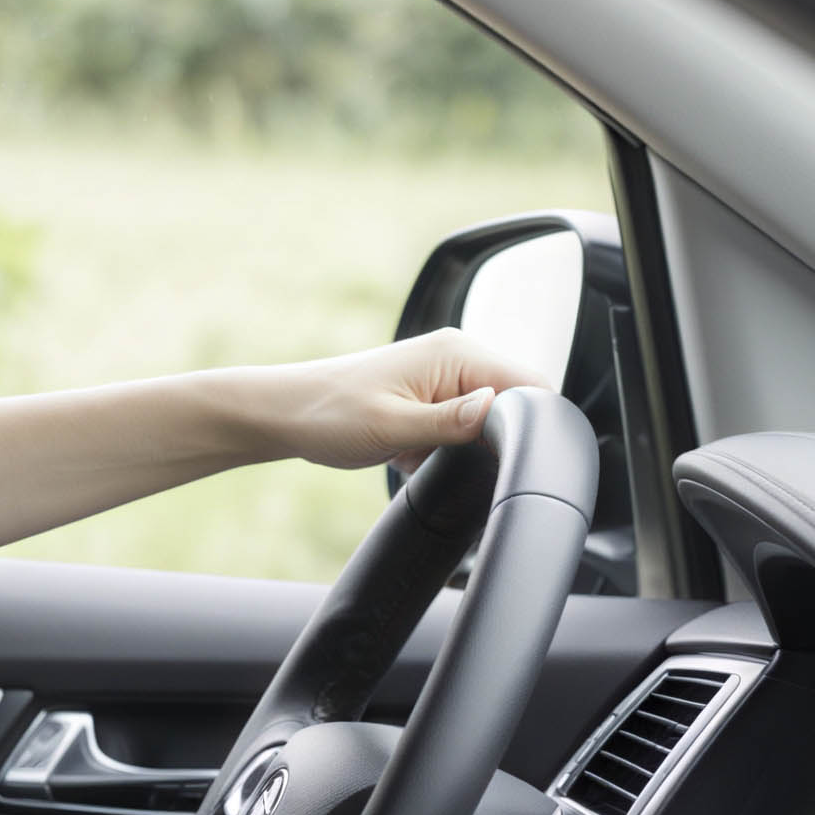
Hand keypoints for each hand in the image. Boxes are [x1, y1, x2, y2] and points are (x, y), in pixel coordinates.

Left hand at [240, 329, 537, 471]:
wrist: (283, 415)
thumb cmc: (327, 414)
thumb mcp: (392, 426)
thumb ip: (450, 422)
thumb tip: (498, 409)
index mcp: (457, 353)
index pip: (529, 385)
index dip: (531, 425)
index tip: (508, 458)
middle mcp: (456, 359)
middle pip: (513, 405)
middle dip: (493, 442)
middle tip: (452, 461)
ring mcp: (444, 379)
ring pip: (485, 423)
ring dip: (464, 449)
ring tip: (421, 455)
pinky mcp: (430, 400)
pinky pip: (459, 430)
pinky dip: (443, 451)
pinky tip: (412, 457)